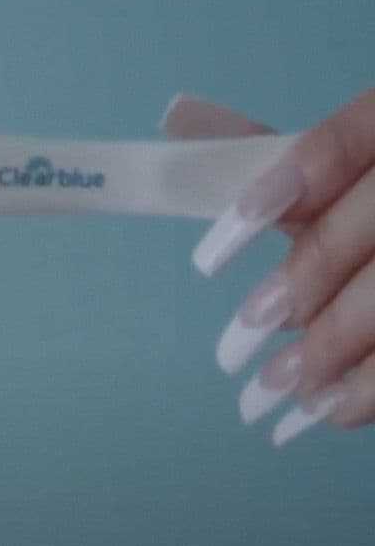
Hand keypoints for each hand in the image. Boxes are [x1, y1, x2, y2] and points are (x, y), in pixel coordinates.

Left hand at [162, 90, 374, 445]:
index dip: (280, 192)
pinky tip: (336, 412)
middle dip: (308, 282)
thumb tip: (187, 133)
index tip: (215, 250)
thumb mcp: (359, 157)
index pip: (345, 140)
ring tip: (277, 392)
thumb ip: (282, 154)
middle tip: (247, 328)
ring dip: (340, 347)